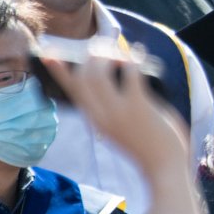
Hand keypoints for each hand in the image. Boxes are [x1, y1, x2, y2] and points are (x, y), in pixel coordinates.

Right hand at [38, 47, 196, 213]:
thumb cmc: (148, 146)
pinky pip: (131, 74)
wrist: (164, 168)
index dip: (60, 71)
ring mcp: (118, 111)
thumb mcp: (122, 127)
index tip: (49, 55)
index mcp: (95, 120)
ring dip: (108, 55)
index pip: (72, 91)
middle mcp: (101, 115)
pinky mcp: (139, 107)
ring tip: (119, 49)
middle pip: (84, 76)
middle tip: (103, 45)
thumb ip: (115, 106)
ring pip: (100, 73)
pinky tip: (138, 54)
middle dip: (91, 56)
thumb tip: (120, 73)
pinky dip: (133, 59)